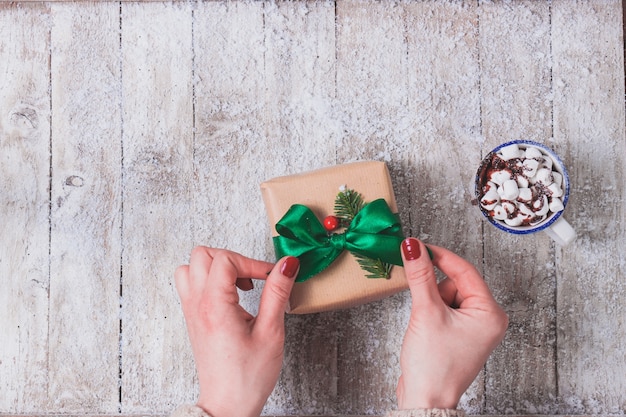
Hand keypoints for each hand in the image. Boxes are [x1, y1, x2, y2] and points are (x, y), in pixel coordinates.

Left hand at [175, 247, 298, 416]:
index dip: (252, 263)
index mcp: (215, 306)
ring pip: (191, 267)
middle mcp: (197, 304)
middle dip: (232, 259)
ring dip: (216, 267)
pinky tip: (230, 296)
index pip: (226, 260)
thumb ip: (277, 293)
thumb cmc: (247, 377)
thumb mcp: (270, 332)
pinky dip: (209, 280)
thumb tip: (287, 265)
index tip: (270, 277)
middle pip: (203, 255)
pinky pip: (190, 284)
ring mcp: (191, 311)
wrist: (227, 405)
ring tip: (239, 284)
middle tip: (253, 278)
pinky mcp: (193, 318)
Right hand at [396, 238, 507, 409]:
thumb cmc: (434, 366)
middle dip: (434, 288)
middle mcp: (486, 319)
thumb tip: (414, 247)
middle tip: (423, 304)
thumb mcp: (426, 312)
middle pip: (455, 282)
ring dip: (431, 301)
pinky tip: (426, 328)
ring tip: (425, 323)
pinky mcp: (459, 334)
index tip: (419, 247)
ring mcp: (473, 328)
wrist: (425, 399)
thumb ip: (420, 276)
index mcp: (490, 313)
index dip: (440, 256)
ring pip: (447, 295)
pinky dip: (431, 311)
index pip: (465, 270)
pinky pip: (444, 308)